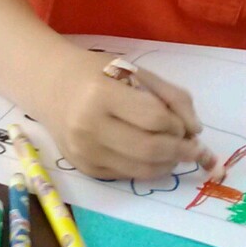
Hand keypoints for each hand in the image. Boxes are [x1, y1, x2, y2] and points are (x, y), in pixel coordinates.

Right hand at [45, 50, 214, 180]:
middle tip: (194, 148)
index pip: (154, 119)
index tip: (184, 125)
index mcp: (100, 95)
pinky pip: (127, 175)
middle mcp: (89, 128)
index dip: (178, 125)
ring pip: (142, 169)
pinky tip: (151, 155)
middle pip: (151, 150)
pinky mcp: (85, 169)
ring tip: (176, 151)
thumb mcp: (135, 71)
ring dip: (168, 164)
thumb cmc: (96, 74)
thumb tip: (195, 131)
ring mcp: (84, 152)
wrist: (50, 86)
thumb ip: (171, 96)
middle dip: (181, 151)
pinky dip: (147, 168)